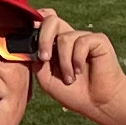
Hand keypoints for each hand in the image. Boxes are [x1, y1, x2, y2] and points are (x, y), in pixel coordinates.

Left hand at [31, 9, 125, 124]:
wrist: (96, 104)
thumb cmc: (73, 92)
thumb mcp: (45, 77)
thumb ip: (36, 59)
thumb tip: (28, 43)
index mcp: (55, 44)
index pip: (44, 22)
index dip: (36, 22)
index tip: (30, 34)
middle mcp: (69, 37)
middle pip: (51, 20)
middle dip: (44, 39)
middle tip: (44, 59)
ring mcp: (83, 38)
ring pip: (64, 37)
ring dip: (64, 62)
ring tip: (70, 78)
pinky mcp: (98, 40)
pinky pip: (81, 42)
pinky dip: (77, 59)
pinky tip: (80, 71)